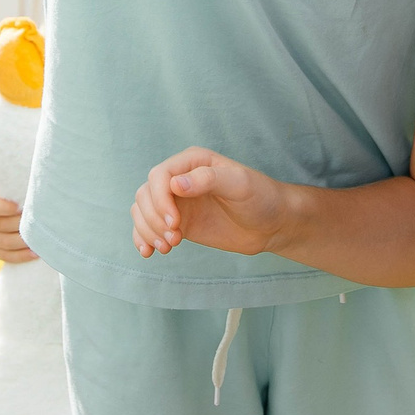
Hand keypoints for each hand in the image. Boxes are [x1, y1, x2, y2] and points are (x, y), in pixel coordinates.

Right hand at [0, 192, 36, 263]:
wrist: (19, 205)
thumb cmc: (22, 193)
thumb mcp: (19, 186)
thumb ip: (23, 189)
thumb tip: (36, 191)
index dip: (4, 207)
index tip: (19, 207)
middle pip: (0, 226)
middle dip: (20, 225)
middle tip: (38, 223)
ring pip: (4, 243)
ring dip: (22, 242)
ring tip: (39, 239)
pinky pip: (6, 256)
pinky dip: (21, 256)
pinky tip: (35, 254)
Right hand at [131, 147, 290, 258]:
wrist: (272, 224)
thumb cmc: (261, 197)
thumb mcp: (240, 184)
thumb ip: (208, 179)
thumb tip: (175, 185)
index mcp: (192, 162)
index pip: (159, 175)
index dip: (159, 199)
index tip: (174, 222)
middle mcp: (180, 179)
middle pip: (146, 194)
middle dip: (153, 218)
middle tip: (175, 239)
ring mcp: (177, 202)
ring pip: (142, 211)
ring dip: (147, 230)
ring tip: (168, 247)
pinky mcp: (177, 223)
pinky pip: (148, 227)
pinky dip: (142, 239)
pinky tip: (149, 252)